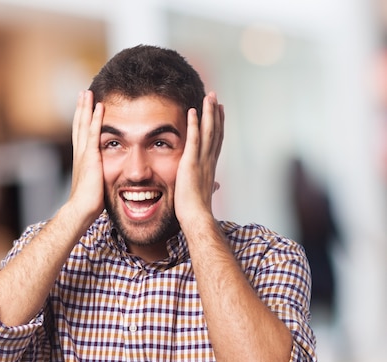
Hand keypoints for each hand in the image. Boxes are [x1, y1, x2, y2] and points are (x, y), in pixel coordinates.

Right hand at [68, 90, 105, 222]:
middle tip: (83, 93)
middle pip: (79, 125)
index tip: (84, 108)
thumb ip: (100, 176)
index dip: (82, 121)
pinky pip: (93, 133)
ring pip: (83, 125)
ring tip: (87, 93)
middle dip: (81, 109)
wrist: (81, 210)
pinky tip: (99, 106)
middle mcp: (80, 154)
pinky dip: (95, 119)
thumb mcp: (96, 184)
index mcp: (81, 160)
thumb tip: (110, 177)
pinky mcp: (90, 157)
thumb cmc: (89, 203)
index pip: (81, 135)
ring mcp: (84, 154)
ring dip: (86, 108)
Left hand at [174, 92, 224, 225]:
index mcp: (211, 167)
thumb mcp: (205, 193)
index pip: (216, 142)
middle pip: (216, 132)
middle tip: (215, 97)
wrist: (197, 217)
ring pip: (208, 131)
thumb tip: (217, 186)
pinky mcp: (191, 163)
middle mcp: (209, 161)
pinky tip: (193, 110)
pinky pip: (194, 139)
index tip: (219, 112)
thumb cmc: (198, 210)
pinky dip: (194, 124)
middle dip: (215, 113)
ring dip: (208, 112)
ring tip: (209, 96)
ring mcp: (202, 161)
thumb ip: (210, 186)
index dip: (219, 125)